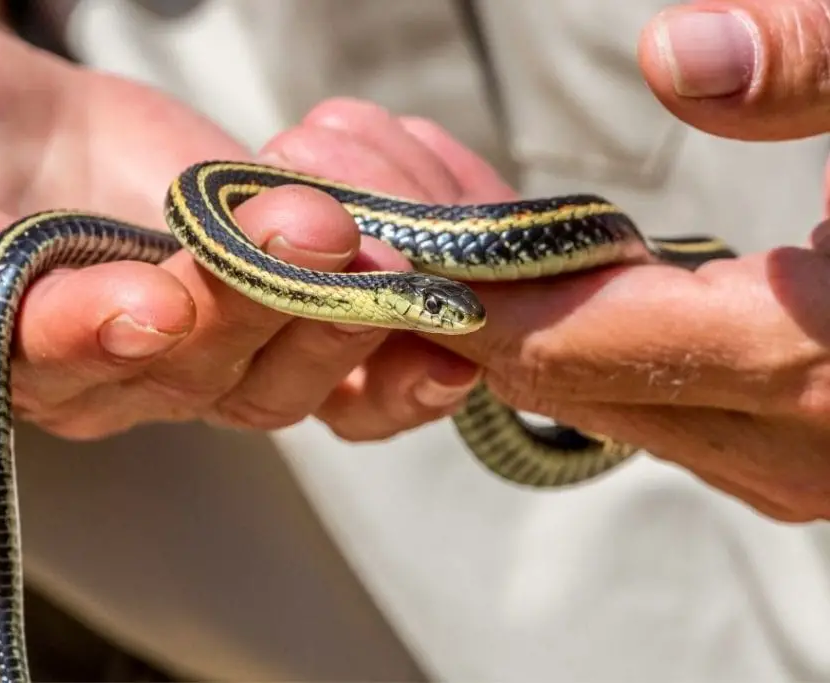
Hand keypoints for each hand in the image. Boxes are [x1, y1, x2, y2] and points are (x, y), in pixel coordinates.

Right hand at [0, 0, 477, 440]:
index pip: (25, 345)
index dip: (87, 332)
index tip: (147, 300)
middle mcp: (90, 365)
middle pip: (182, 369)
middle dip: (250, 302)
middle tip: (304, 227)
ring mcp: (186, 354)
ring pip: (271, 376)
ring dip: (330, 316)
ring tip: (374, 244)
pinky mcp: (257, 319)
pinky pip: (330, 372)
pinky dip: (387, 363)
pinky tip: (442, 332)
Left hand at [265, 85, 829, 522]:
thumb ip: (824, 60)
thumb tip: (675, 54)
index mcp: (814, 356)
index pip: (570, 338)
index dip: (462, 293)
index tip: (375, 252)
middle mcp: (796, 441)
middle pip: (568, 379)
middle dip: (472, 311)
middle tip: (386, 244)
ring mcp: (798, 464)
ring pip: (607, 403)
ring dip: (525, 332)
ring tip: (453, 257)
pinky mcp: (802, 453)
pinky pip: (659, 410)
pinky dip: (593, 354)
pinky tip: (560, 291)